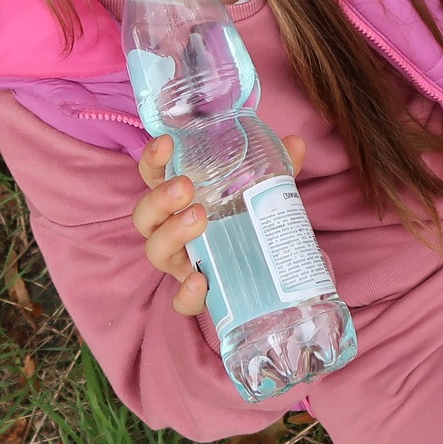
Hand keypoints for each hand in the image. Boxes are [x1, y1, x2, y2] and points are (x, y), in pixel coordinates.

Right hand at [132, 133, 309, 316]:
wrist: (264, 268)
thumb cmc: (248, 220)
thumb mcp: (262, 190)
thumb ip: (277, 168)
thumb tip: (296, 143)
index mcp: (179, 200)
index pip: (154, 176)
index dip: (153, 160)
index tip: (166, 143)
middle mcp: (170, 229)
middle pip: (146, 215)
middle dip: (160, 198)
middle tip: (186, 186)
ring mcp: (180, 261)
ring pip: (156, 251)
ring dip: (172, 233)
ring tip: (199, 217)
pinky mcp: (194, 292)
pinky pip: (181, 300)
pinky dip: (186, 293)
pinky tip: (201, 280)